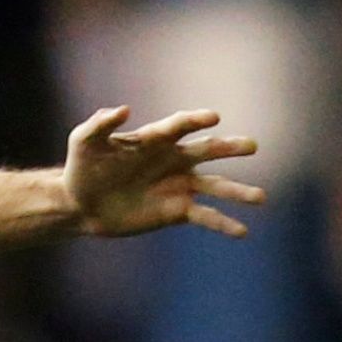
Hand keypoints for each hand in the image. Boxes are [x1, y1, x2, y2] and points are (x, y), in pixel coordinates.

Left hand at [63, 106, 267, 238]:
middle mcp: (174, 160)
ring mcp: (178, 185)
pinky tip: (242, 232)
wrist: (80, 204)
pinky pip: (205, 216)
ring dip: (237, 191)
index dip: (195, 120)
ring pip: (214, 186)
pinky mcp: (176, 210)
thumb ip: (100, 124)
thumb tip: (124, 109)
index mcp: (155, 139)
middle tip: (252, 146)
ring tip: (260, 197)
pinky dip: (223, 223)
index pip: (180, 126)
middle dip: (229, 148)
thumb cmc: (82, 168)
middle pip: (207, 150)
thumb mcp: (82, 141)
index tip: (213, 118)